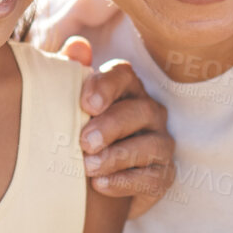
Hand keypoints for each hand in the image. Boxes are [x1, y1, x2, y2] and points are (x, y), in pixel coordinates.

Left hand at [61, 37, 174, 218]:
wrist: (87, 186)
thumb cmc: (78, 136)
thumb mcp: (68, 107)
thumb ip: (70, 76)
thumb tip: (77, 46)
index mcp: (127, 90)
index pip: (123, 75)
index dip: (106, 86)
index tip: (85, 104)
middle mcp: (150, 113)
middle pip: (140, 110)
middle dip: (111, 125)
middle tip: (83, 142)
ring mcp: (161, 144)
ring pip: (151, 145)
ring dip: (117, 156)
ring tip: (88, 166)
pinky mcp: (163, 176)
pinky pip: (153, 178)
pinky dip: (125, 182)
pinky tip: (100, 185)